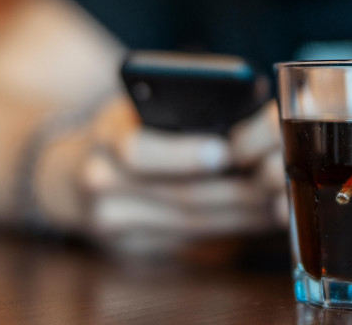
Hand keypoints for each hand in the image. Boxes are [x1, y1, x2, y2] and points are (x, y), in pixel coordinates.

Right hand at [72, 97, 282, 253]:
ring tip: (283, 195)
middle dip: (239, 186)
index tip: (225, 151)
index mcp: (104, 135)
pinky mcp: (133, 248)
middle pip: (179, 194)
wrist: (69, 174)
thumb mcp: (142, 102)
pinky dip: (234, 226)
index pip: (136, 150)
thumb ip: (182, 103)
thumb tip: (251, 103)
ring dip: (246, 211)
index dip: (184, 155)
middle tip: (279, 172)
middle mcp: (101, 182)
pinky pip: (193, 237)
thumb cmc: (125, 125)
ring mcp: (115, 223)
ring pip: (193, 221)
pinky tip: (265, 214)